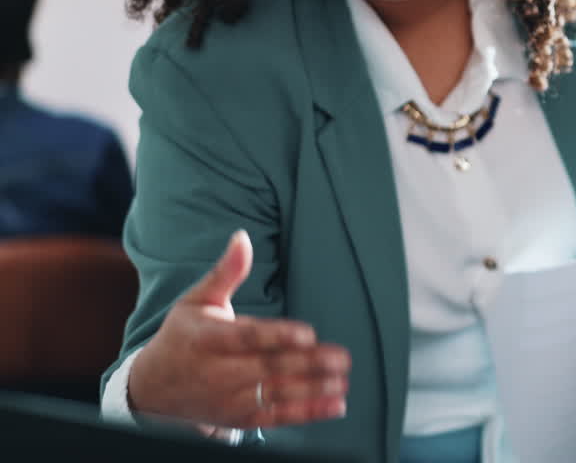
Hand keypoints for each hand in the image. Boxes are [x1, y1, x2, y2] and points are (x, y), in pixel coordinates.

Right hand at [128, 230, 350, 430]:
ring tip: (342, 380)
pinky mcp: (239, 418)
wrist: (153, 389)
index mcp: (207, 340)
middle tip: (340, 358)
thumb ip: (225, 272)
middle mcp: (218, 373)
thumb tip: (242, 238)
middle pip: (267, 368)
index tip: (307, 333)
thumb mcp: (197, 300)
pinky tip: (336, 403)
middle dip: (307, 364)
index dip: (277, 336)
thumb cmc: (183, 337)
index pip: (246, 338)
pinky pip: (276, 417)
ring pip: (275, 395)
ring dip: (312, 390)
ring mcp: (229, 399)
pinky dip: (308, 412)